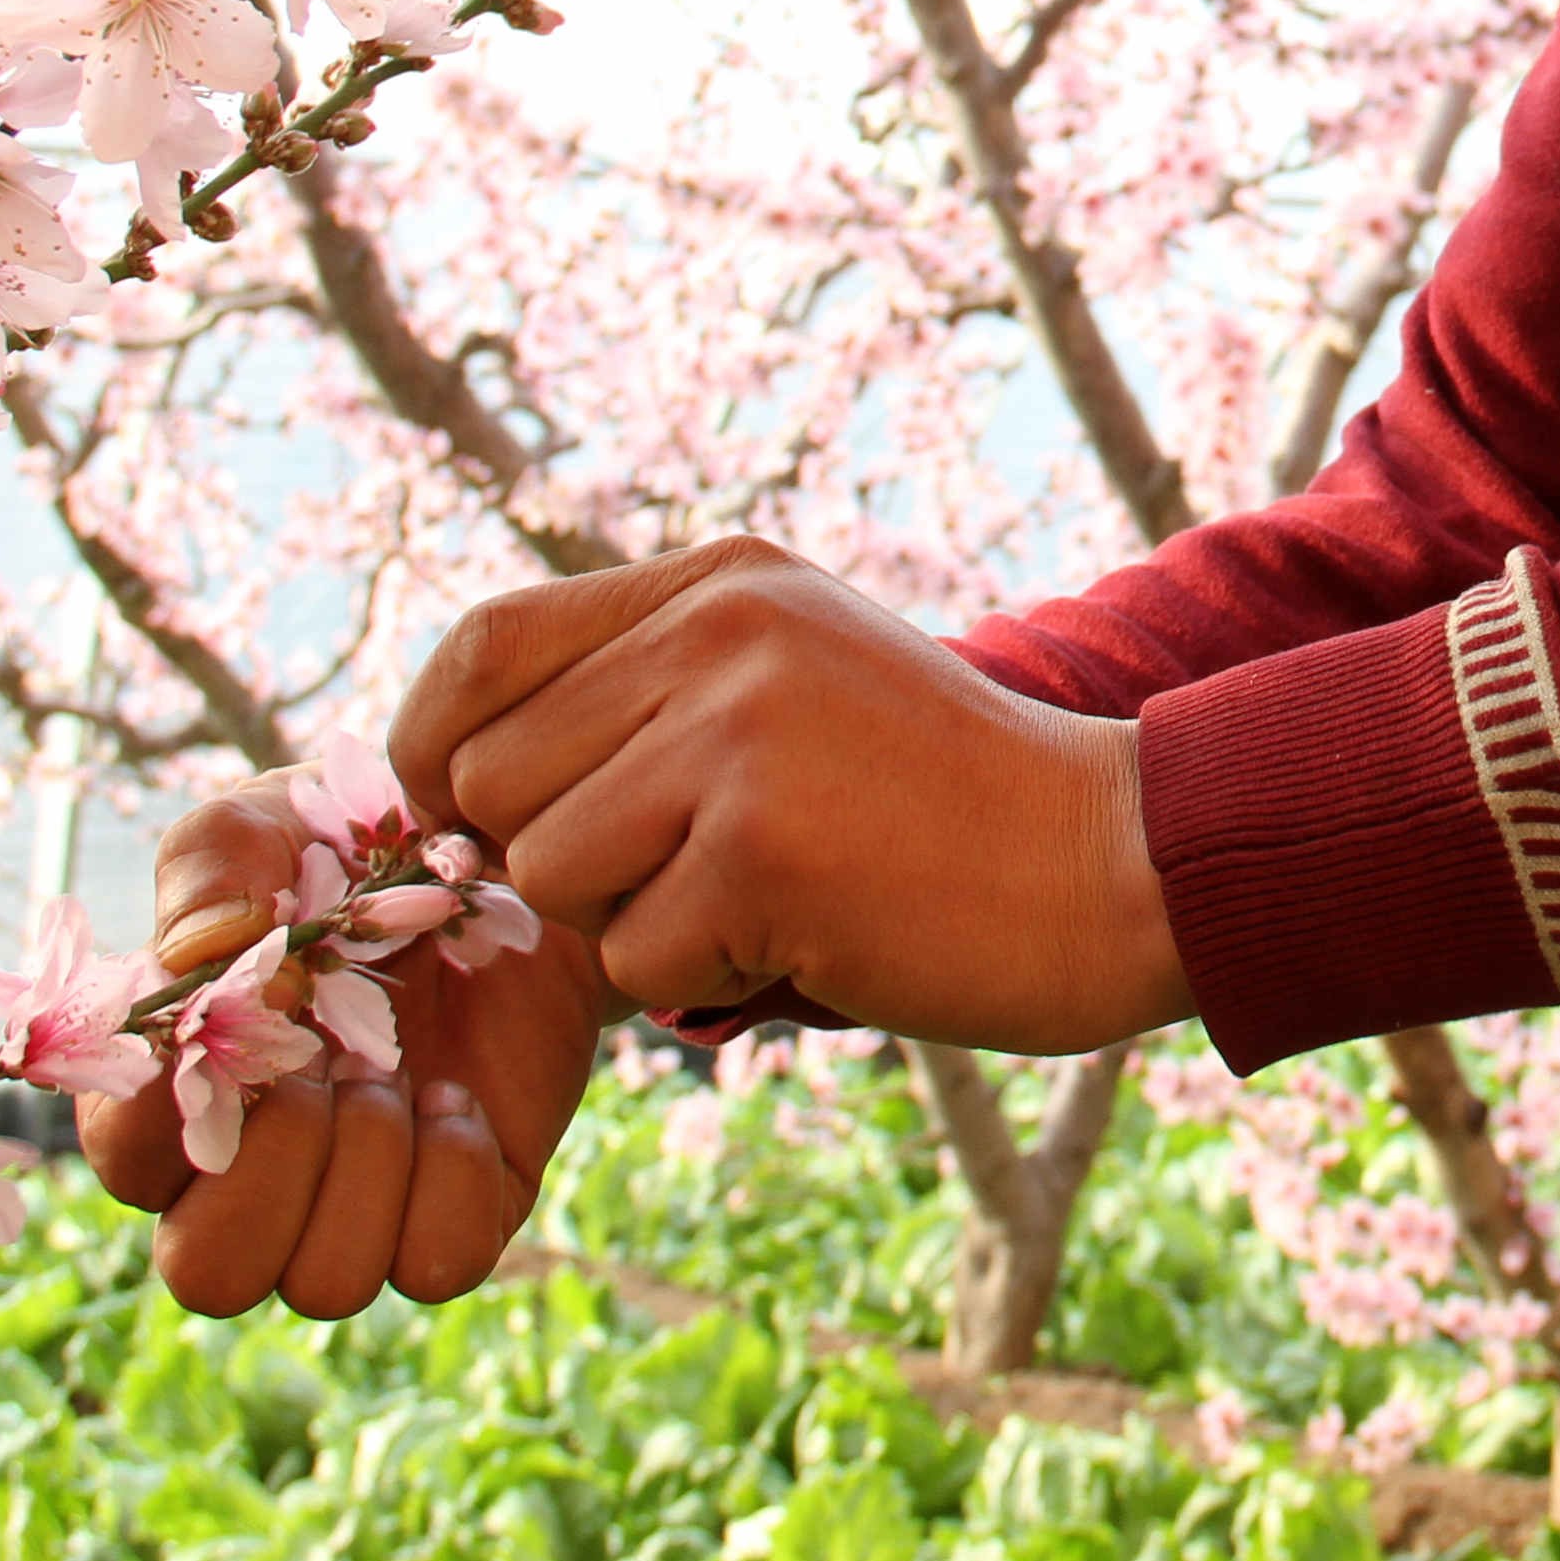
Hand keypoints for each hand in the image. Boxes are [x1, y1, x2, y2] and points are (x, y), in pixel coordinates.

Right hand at [77, 768, 617, 1318]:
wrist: (516, 854)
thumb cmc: (361, 842)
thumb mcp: (274, 821)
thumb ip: (210, 865)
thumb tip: (199, 950)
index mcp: (178, 1089)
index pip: (124, 1159)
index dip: (165, 1114)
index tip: (236, 1026)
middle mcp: (254, 1171)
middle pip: (209, 1274)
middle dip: (271, 1173)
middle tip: (325, 1068)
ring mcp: (359, 1198)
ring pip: (324, 1284)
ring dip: (365, 1169)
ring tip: (395, 1073)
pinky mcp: (461, 1203)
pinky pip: (436, 1262)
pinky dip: (449, 1182)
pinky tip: (456, 1099)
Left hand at [391, 535, 1191, 1054]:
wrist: (1121, 861)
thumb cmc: (951, 809)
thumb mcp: (798, 687)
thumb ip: (648, 700)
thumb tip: (450, 793)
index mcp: (721, 581)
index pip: (481, 647)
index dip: (438, 751)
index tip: (471, 825)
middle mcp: (719, 630)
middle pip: (491, 781)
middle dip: (558, 862)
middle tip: (694, 876)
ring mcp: (737, 731)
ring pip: (546, 877)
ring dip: (634, 925)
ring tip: (772, 897)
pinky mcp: (759, 845)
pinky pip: (634, 960)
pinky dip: (711, 979)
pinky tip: (819, 935)